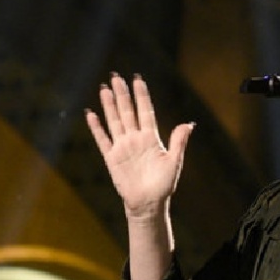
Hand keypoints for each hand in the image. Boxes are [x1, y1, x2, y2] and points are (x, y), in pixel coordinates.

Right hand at [85, 73, 194, 219]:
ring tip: (104, 88)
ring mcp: (122, 147)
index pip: (145, 111)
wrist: (148, 203)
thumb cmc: (164, 185)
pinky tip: (91, 114)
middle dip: (122, 94)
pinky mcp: (111, 158)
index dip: (141, 95)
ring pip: (114, 121)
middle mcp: (136, 139)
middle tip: (116, 76)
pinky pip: (102, 139)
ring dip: (109, 105)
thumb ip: (179, 142)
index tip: (137, 79)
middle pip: (127, 111)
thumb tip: (188, 124)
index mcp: (151, 138)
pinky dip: (96, 127)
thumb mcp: (174, 162)